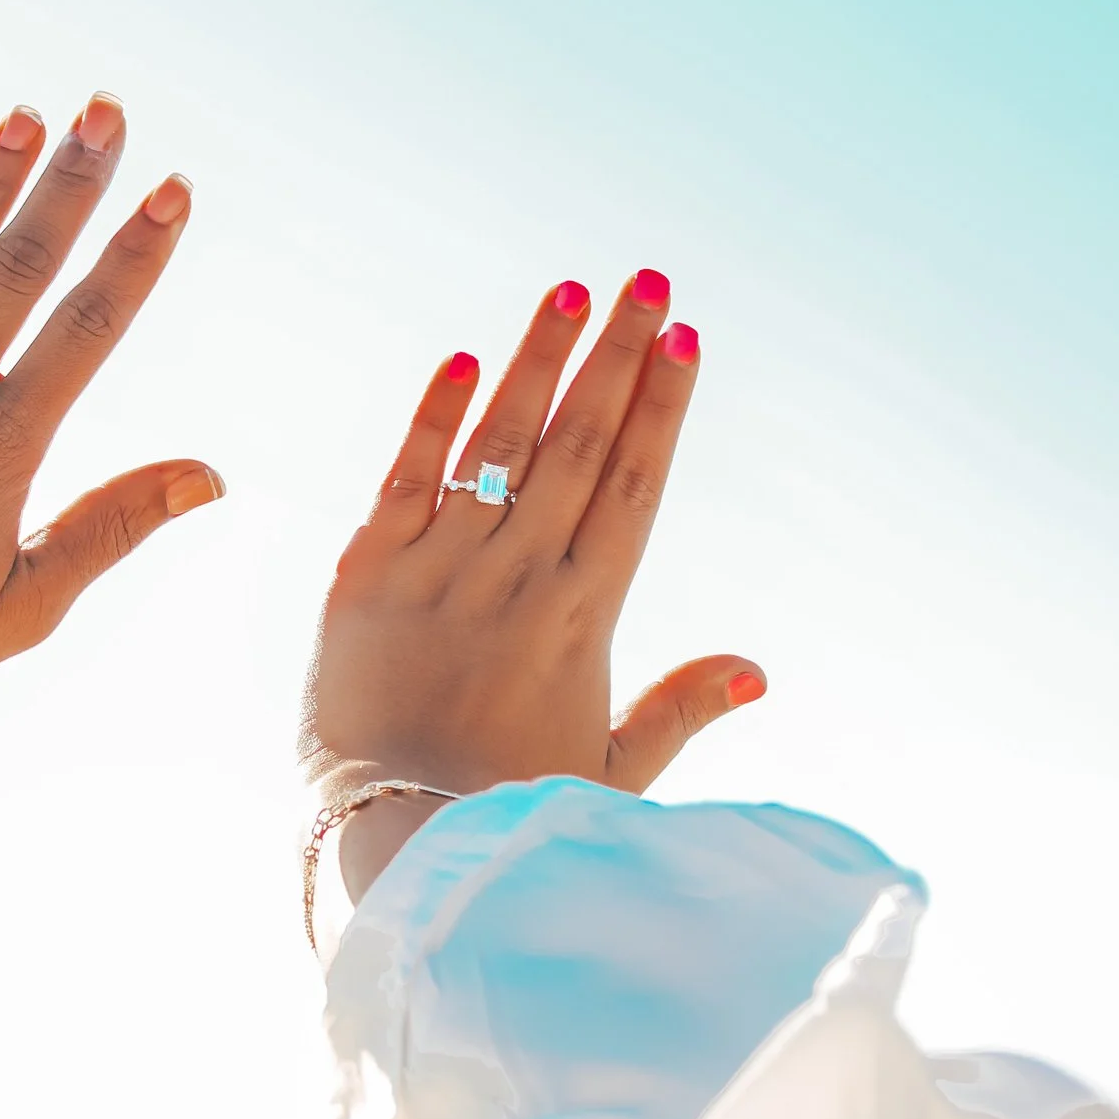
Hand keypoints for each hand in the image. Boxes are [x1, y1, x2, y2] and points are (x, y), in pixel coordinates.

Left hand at [0, 95, 221, 740]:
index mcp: (1, 445)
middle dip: (68, 186)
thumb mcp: (24, 607)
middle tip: (106, 113)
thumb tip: (205, 476)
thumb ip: (111, 527)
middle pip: (17, 268)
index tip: (170, 189)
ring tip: (23, 119)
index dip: (134, 253)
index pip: (87, 327)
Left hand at [300, 272, 760, 881]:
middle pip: (580, 443)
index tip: (684, 338)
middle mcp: (517, 576)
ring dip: (538, 361)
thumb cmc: (503, 813)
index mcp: (583, 616)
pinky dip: (435, 418)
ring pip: (500, 443)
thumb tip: (754, 668)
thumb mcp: (609, 773)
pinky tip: (466, 362)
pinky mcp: (364, 575)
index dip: (661, 406)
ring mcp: (439, 568)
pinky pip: (406, 477)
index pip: (635, 485)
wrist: (385, 838)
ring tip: (572, 291)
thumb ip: (677, 711)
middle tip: (648, 280)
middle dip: (617, 355)